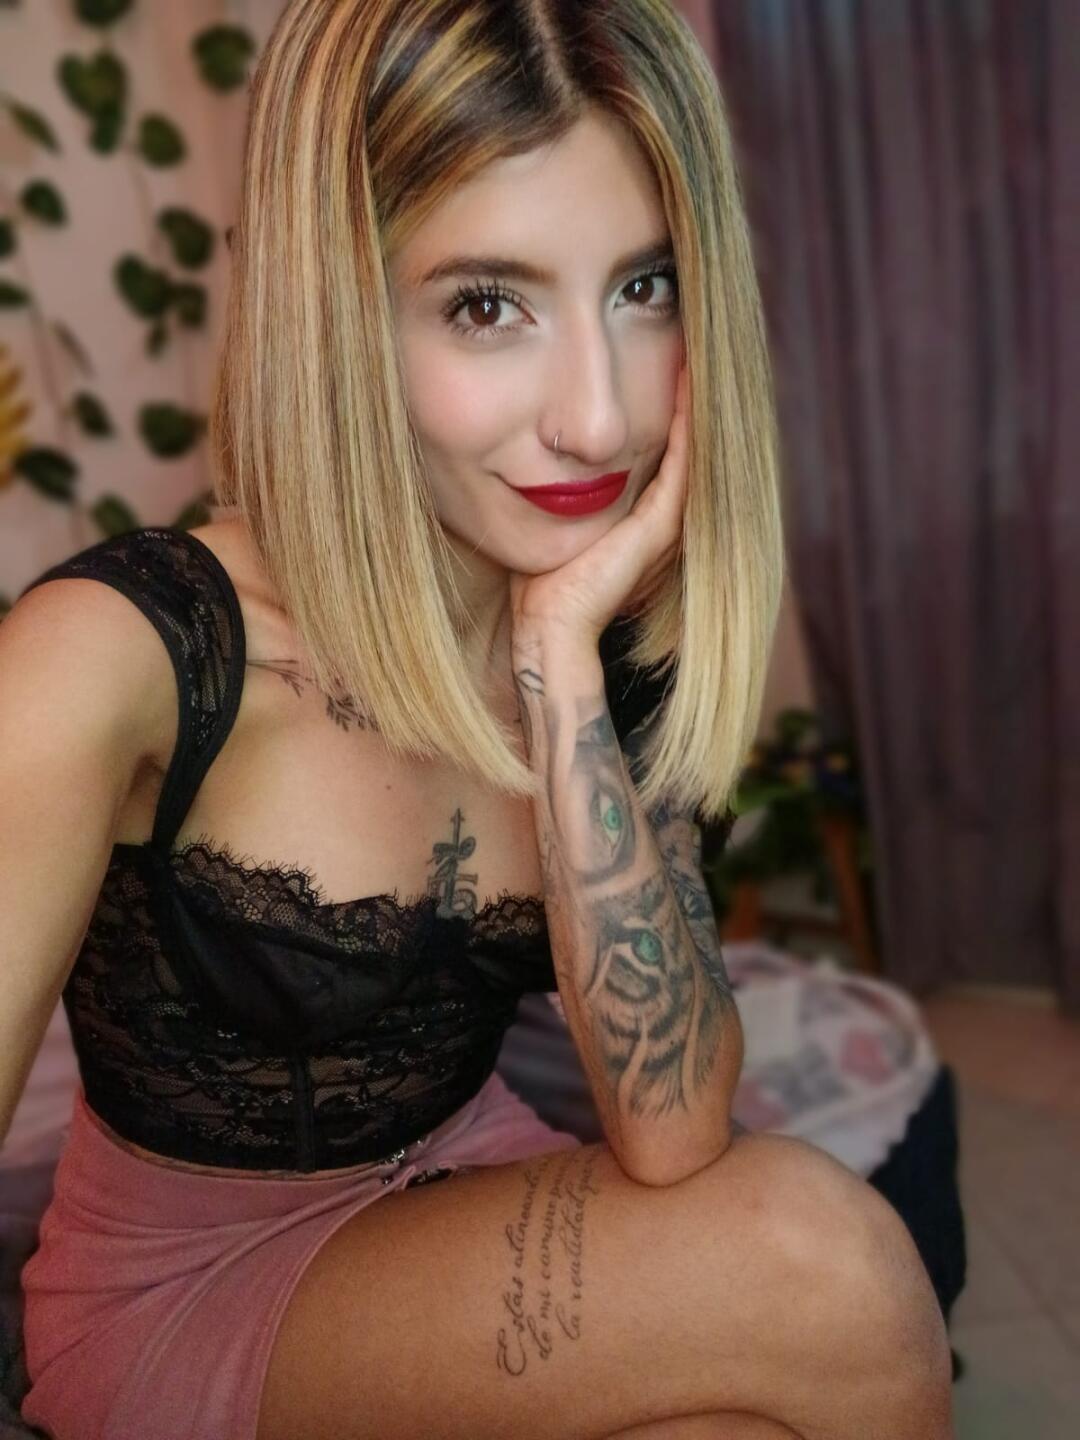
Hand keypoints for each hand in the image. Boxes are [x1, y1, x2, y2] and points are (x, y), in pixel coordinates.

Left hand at [508, 362, 689, 648]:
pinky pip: (682, 460)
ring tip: (692, 346)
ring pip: (690, 446)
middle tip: (688, 336)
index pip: (659, 444)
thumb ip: (549, 483)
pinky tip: (682, 378)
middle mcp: (658, 515)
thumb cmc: (535, 581)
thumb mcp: (544, 516)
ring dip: (690, 397)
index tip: (659, 349)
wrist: (547, 628)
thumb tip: (532, 446)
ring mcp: (665, 522)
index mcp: (637, 512)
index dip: (662, 399)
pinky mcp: (660, 527)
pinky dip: (685, 420)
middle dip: (683, 391)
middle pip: (682, 440)